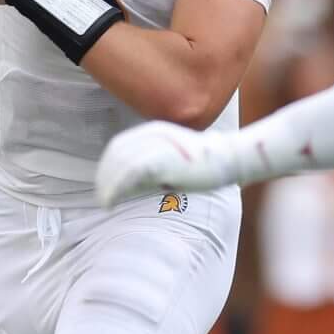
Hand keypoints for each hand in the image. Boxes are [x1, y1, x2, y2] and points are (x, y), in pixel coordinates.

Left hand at [95, 121, 245, 206]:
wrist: (231, 158)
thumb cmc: (206, 163)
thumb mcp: (174, 160)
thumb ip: (153, 166)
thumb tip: (131, 184)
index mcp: (154, 131)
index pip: (119, 146)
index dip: (107, 165)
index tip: (104, 184)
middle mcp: (153, 134)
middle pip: (116, 154)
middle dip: (105, 176)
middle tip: (102, 197)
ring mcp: (157, 145)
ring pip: (119, 164)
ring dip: (107, 185)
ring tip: (105, 203)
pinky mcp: (162, 160)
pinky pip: (129, 174)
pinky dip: (114, 189)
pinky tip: (109, 202)